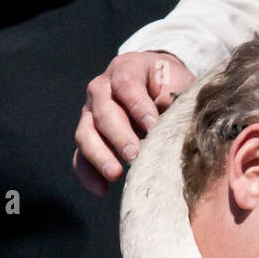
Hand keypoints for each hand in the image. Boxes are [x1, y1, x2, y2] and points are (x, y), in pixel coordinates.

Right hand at [73, 51, 194, 194]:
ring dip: (99, 154)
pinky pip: (80, 155)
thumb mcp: (178, 83)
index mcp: (126, 68)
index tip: (153, 125)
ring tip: (115, 173)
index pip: (125, 83)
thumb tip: (165, 107)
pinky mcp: (89, 136)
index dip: (137, 104)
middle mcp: (102, 88)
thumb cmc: (171, 85)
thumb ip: (172, 95)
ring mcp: (91, 113)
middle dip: (118, 134)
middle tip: (134, 154)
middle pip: (102, 110)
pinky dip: (88, 173)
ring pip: (85, 132)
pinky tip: (102, 189)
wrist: (160, 87)